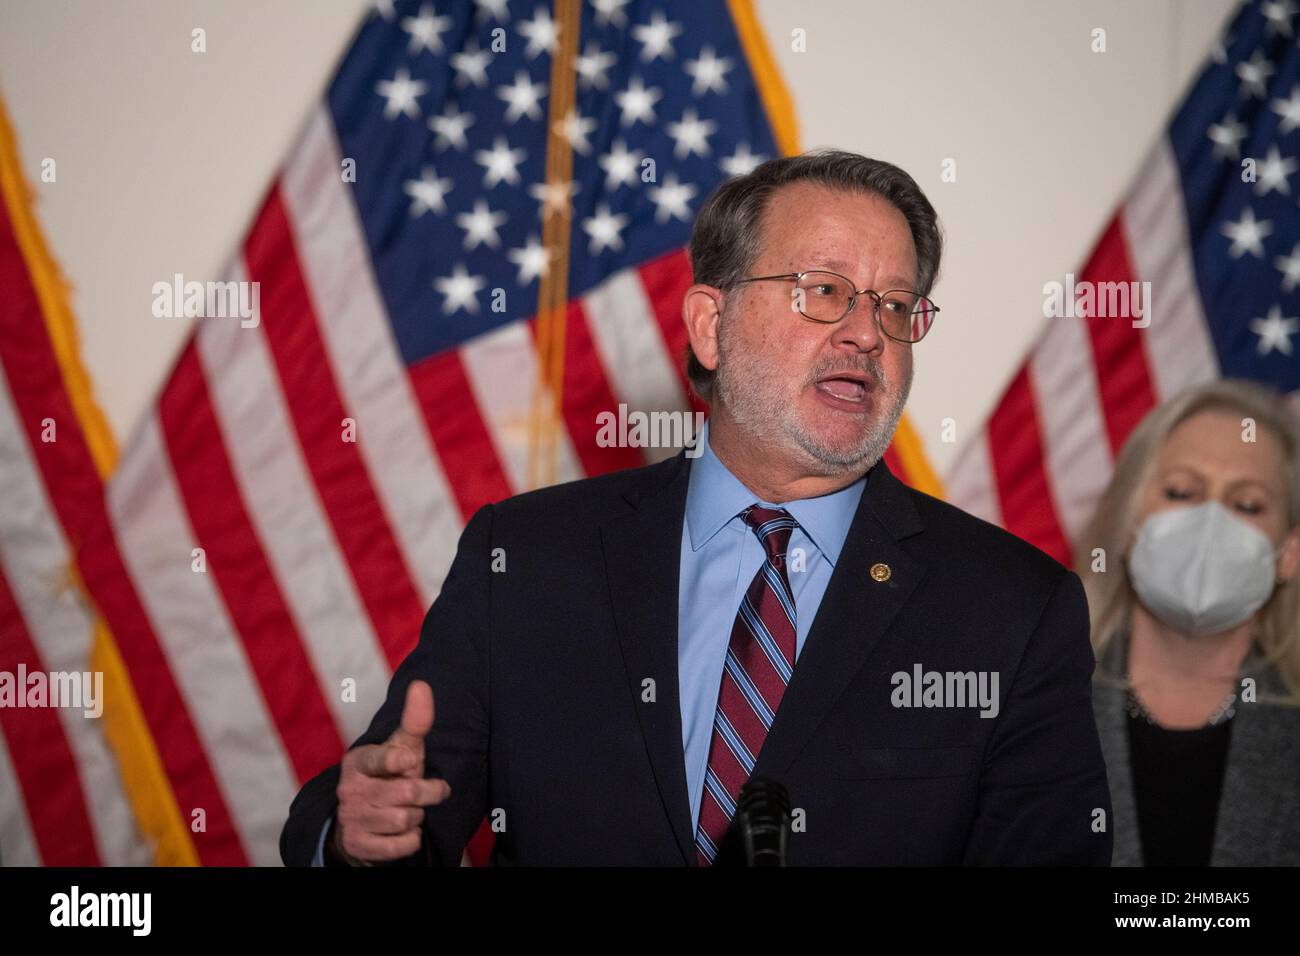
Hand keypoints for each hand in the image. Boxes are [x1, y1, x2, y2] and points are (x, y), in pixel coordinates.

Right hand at [332, 680, 450, 863]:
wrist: (361, 823)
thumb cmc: (389, 776)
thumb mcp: (401, 748)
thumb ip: (414, 720)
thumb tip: (422, 685)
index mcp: (358, 761)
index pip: (378, 759)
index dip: (397, 760)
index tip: (409, 761)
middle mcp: (349, 789)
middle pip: (408, 792)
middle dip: (427, 792)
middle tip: (427, 791)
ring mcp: (352, 819)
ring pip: (406, 819)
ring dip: (417, 816)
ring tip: (408, 809)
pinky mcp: (358, 845)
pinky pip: (403, 845)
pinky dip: (411, 839)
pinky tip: (401, 830)